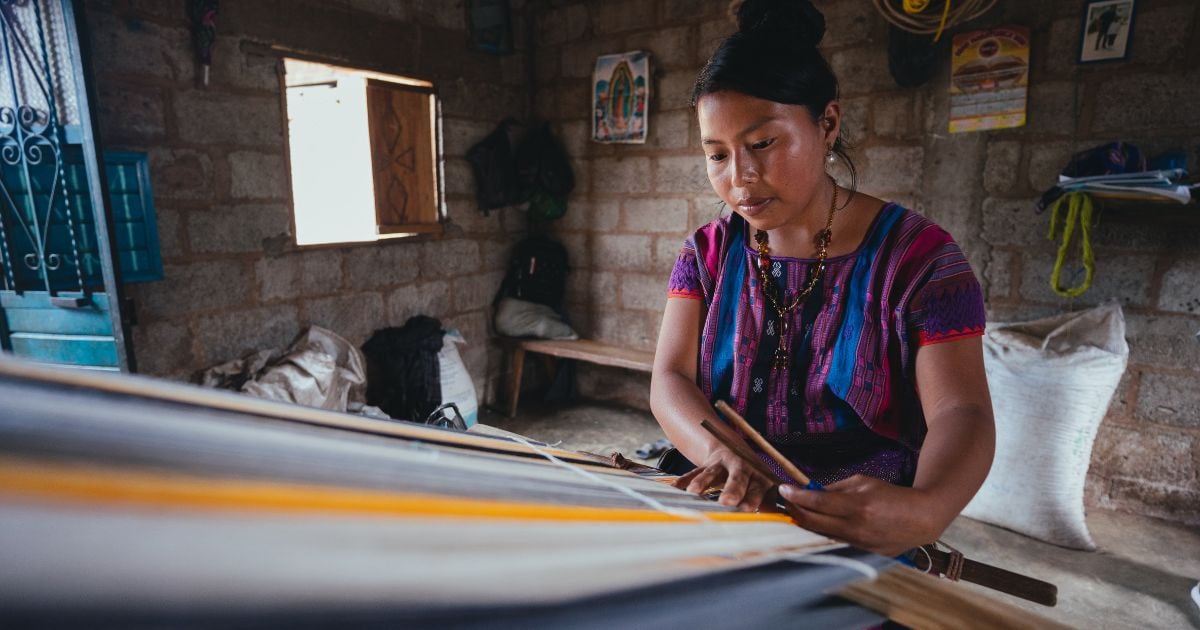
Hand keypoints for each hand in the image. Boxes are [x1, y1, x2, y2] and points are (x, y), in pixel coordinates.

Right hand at [672, 446, 775, 511]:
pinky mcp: (706, 464)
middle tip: (727, 502)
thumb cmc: (754, 479)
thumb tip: (779, 521)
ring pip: (712, 472)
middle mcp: (742, 467)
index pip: (758, 487)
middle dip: (732, 489)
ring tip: (695, 492)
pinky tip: (675, 488)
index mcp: (759, 476)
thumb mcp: (764, 487)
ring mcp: (722, 464)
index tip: (748, 509)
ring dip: (703, 481)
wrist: (735, 451)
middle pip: (737, 477)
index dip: (753, 498)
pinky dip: (684, 480)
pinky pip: (694, 472)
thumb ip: (768, 503)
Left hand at [778, 475, 943, 555]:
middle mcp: (855, 527)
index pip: (817, 501)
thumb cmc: (891, 496)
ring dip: (806, 521)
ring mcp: (857, 543)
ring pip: (820, 534)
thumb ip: (835, 488)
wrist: (920, 519)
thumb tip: (811, 491)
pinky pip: (834, 541)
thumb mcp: (863, 483)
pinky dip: (823, 531)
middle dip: (795, 510)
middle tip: (786, 501)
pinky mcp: (861, 553)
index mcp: (857, 506)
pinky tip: (817, 522)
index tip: (783, 488)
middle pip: (812, 522)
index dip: (796, 495)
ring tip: (798, 510)